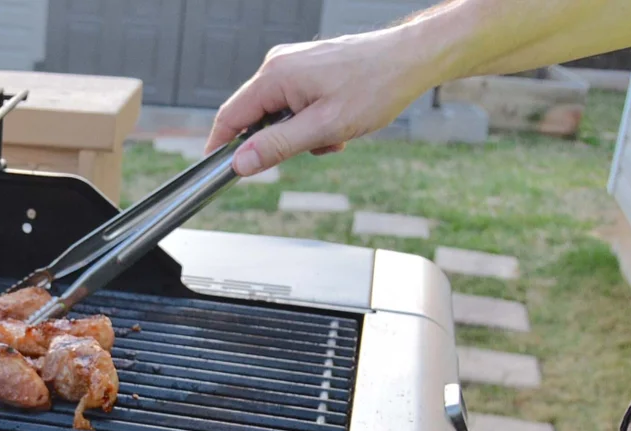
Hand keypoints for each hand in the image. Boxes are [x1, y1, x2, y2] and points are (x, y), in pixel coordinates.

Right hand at [204, 30, 438, 175]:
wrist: (412, 59)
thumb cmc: (375, 87)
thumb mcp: (323, 127)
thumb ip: (277, 147)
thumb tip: (240, 162)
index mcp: (275, 76)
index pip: (230, 116)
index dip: (221, 147)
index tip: (219, 171)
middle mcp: (278, 65)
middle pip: (255, 117)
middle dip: (279, 142)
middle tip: (313, 148)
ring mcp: (294, 64)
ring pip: (279, 114)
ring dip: (301, 134)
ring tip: (335, 133)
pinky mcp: (308, 68)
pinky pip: (296, 104)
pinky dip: (312, 121)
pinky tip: (338, 121)